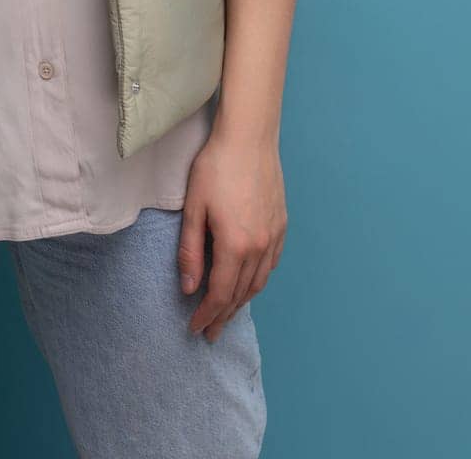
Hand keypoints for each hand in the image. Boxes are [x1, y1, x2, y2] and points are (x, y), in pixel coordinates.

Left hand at [177, 129, 287, 342]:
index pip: (220, 294)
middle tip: (210, 333)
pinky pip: (270, 264)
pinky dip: (258, 280)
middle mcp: (259, 247)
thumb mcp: (194, 207)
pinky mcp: (281, 225)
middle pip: (241, 294)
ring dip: (242, 302)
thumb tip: (189, 287)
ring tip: (227, 314)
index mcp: (235, 245)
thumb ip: (190, 250)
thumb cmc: (216, 167)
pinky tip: (249, 283)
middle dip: (224, 316)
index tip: (195, 329)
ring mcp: (274, 236)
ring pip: (258, 282)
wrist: (249, 137)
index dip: (207, 315)